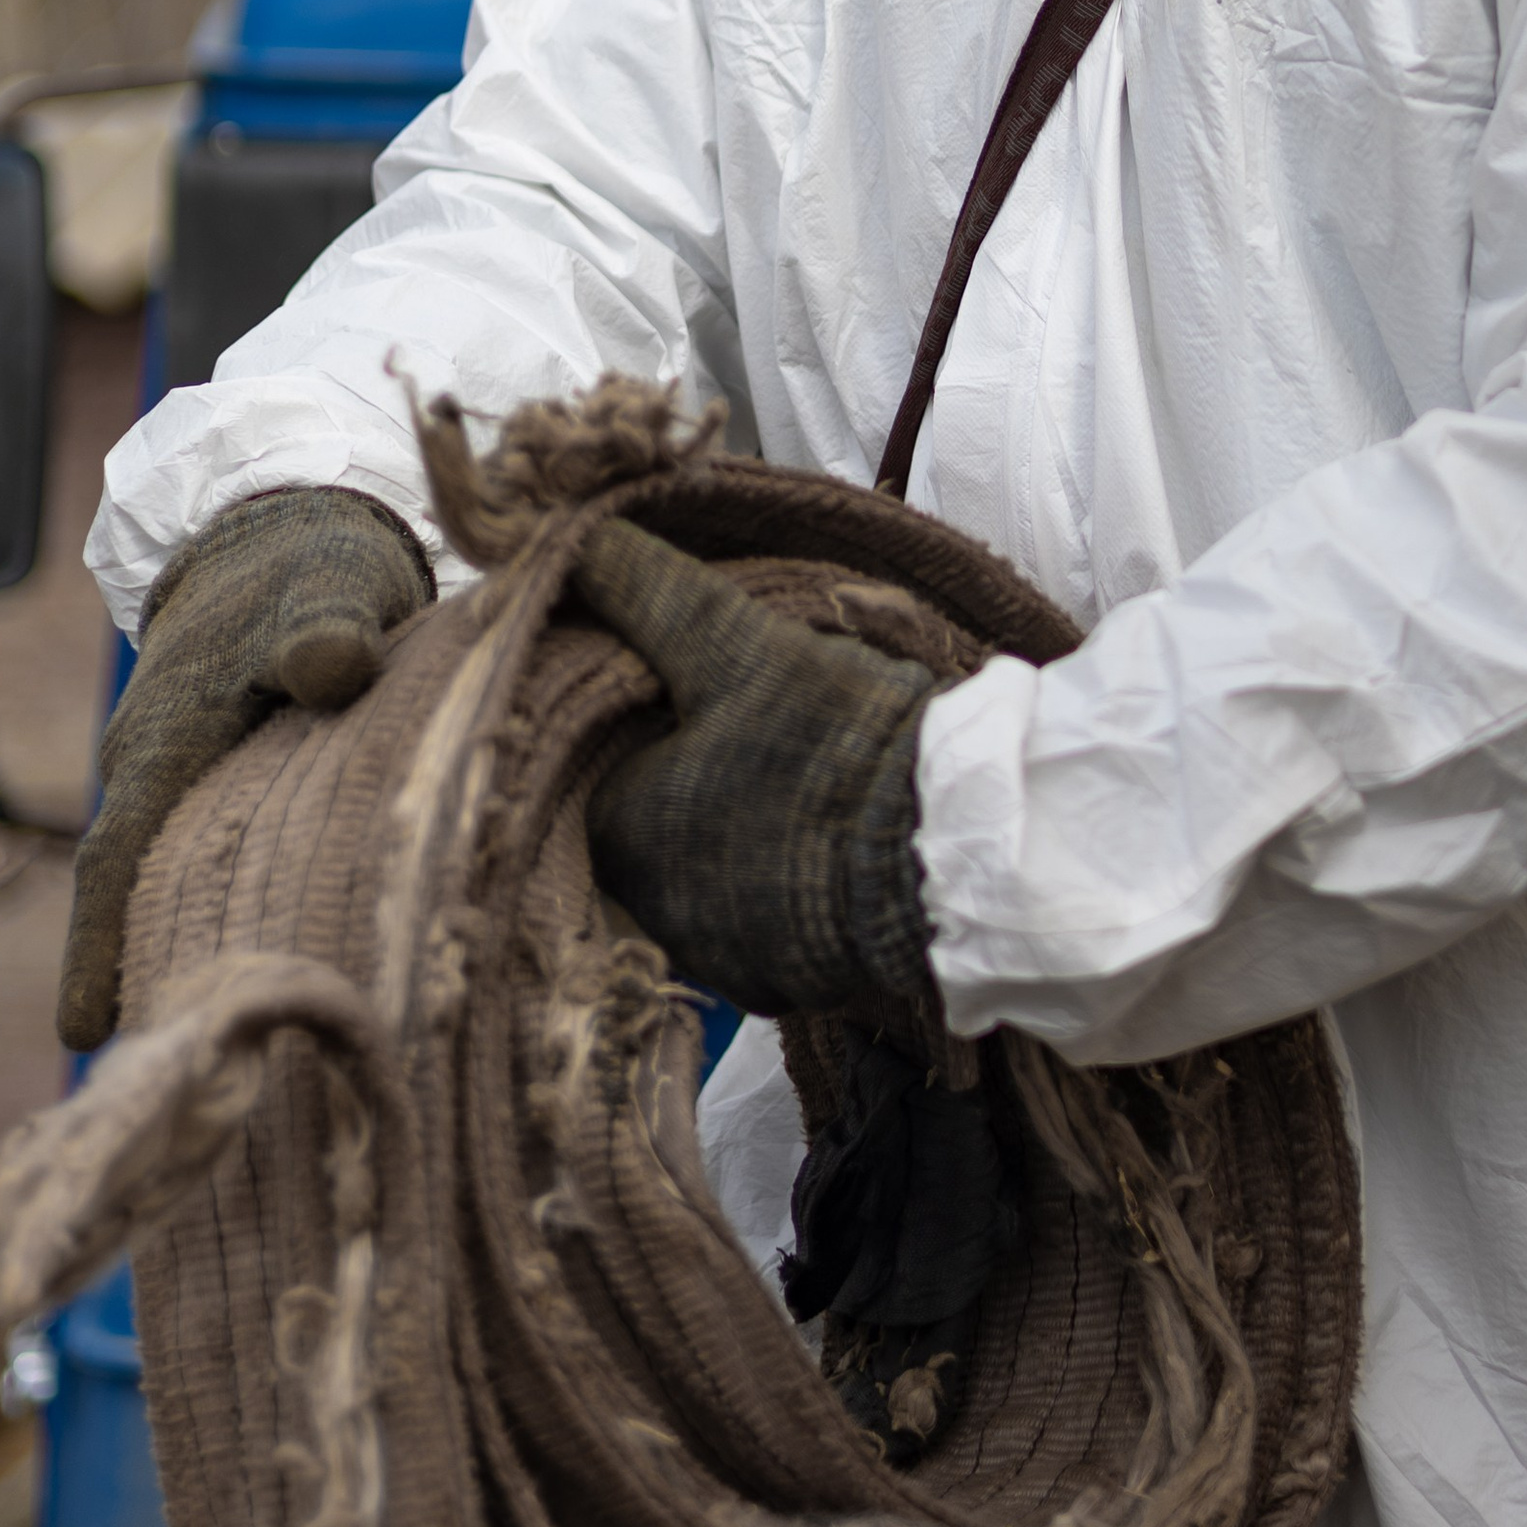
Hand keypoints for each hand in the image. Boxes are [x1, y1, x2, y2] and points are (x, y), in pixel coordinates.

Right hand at [58, 487, 431, 1051]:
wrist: (296, 525)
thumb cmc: (315, 562)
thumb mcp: (331, 581)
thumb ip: (329, 625)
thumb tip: (333, 666)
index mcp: (169, 735)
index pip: (120, 855)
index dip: (99, 943)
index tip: (85, 1035)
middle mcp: (160, 764)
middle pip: (138, 887)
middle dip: (140, 974)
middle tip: (167, 1078)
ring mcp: (188, 775)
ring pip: (174, 876)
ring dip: (183, 947)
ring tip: (214, 1047)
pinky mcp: (225, 779)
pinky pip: (209, 858)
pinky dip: (223, 910)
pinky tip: (261, 963)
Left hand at [571, 517, 938, 1019]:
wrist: (952, 846)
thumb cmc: (833, 739)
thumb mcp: (736, 643)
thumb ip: (649, 591)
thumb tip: (574, 537)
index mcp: (620, 829)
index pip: (612, 768)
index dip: (659, 724)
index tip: (713, 694)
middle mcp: (650, 912)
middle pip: (656, 831)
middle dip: (699, 785)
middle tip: (767, 733)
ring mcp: (719, 962)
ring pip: (709, 881)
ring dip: (743, 839)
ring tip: (806, 784)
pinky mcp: (782, 990)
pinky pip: (763, 929)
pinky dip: (787, 890)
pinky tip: (829, 843)